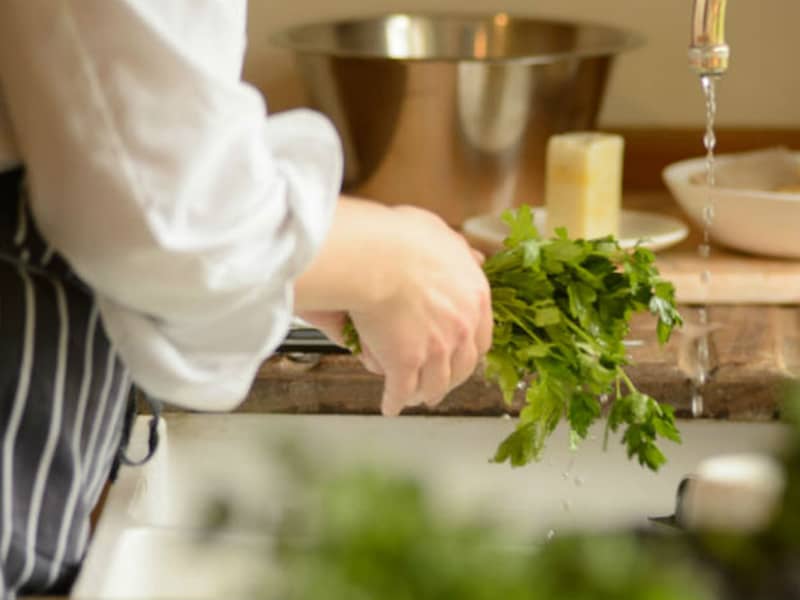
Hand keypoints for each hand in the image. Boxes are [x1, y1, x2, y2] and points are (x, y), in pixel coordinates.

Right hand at [295, 198, 492, 415]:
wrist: (376, 256)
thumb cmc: (402, 238)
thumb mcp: (443, 234)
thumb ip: (460, 250)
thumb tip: (474, 257)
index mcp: (475, 296)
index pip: (481, 335)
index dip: (469, 349)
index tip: (462, 355)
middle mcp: (462, 327)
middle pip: (462, 366)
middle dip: (451, 377)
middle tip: (441, 382)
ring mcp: (436, 349)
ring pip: (434, 383)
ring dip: (425, 393)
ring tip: (415, 396)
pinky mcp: (405, 363)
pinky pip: (400, 389)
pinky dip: (394, 401)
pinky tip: (389, 406)